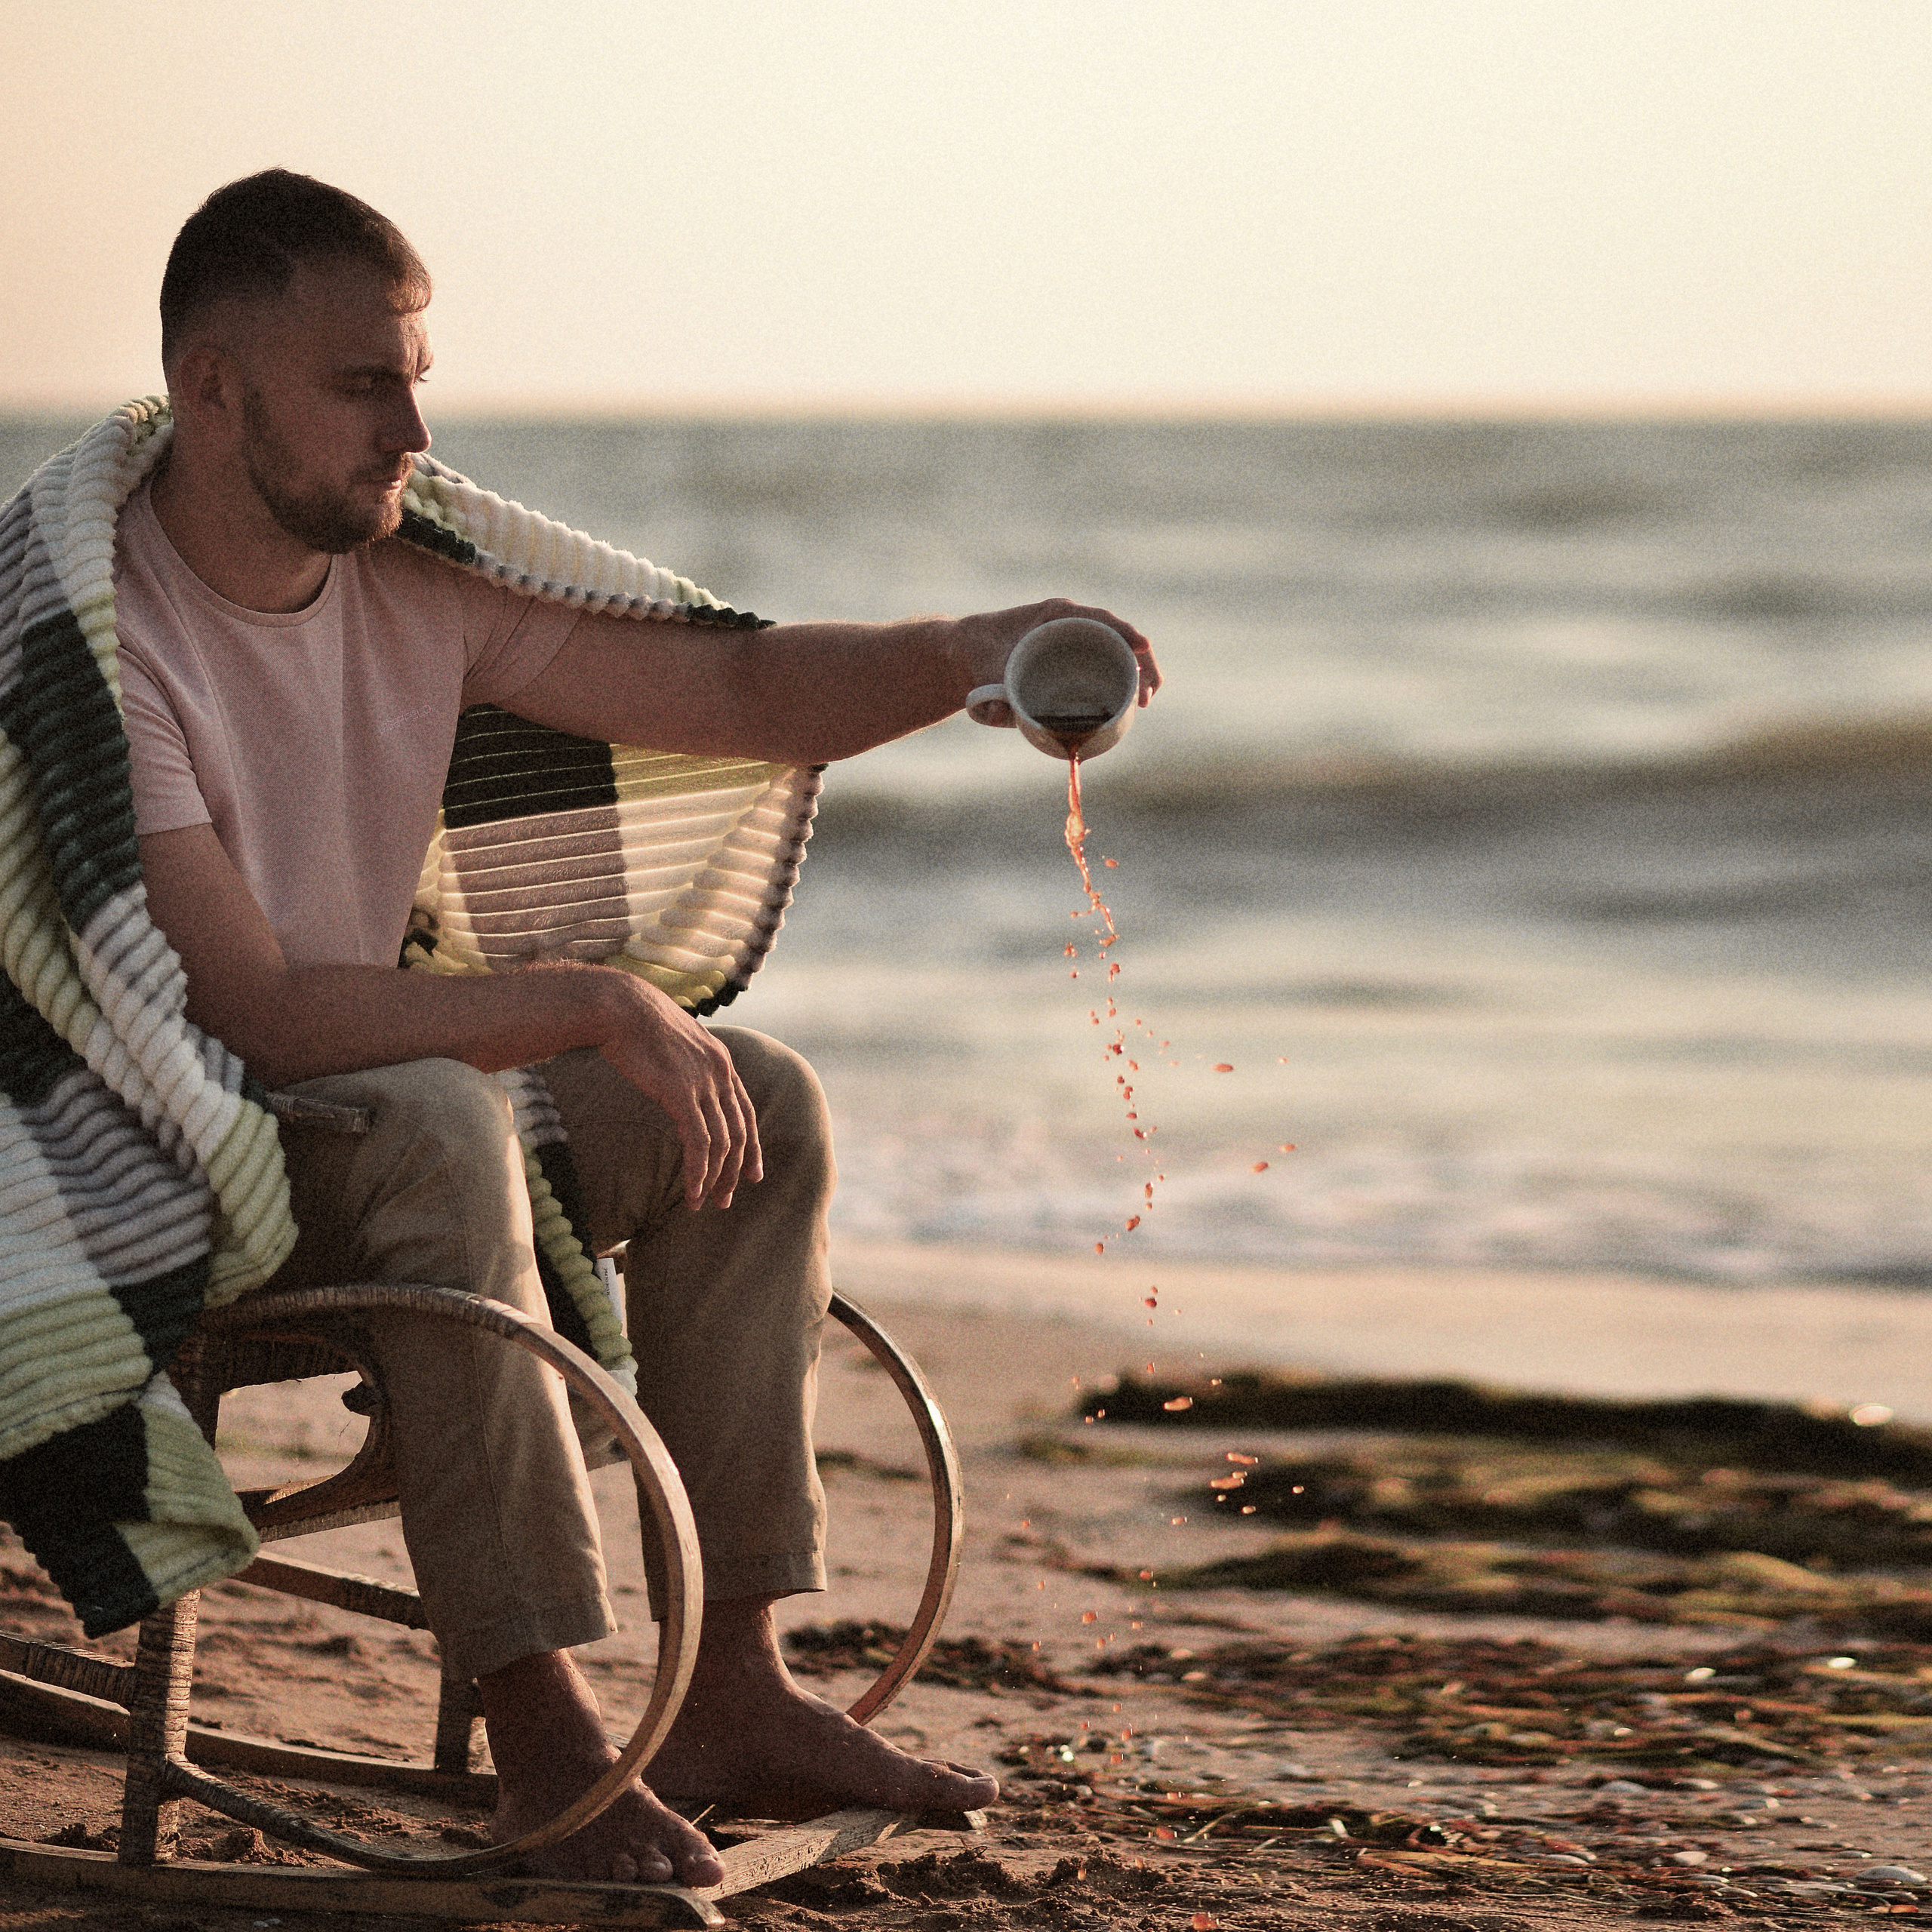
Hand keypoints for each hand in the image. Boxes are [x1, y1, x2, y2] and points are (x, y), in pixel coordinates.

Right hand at [595, 978, 762, 1209]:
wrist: (618, 1005)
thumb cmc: (634, 1021)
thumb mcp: (672, 1042)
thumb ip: (683, 1065)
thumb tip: (675, 1084)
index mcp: (721, 1060)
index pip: (746, 1112)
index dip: (752, 1146)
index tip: (753, 1173)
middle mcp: (720, 1072)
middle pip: (739, 1133)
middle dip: (735, 1171)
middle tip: (725, 1201)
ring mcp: (704, 1082)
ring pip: (722, 1143)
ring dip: (714, 1178)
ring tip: (702, 1203)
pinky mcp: (682, 1093)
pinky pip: (699, 1142)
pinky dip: (699, 1171)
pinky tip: (693, 1190)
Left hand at [953, 598, 1159, 721]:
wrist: (968, 654)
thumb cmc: (977, 655)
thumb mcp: (982, 670)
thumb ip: (990, 690)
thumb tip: (1000, 713)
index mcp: (1053, 615)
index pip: (1098, 618)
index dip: (1124, 631)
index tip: (1142, 647)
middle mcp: (1069, 624)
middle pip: (1118, 636)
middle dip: (1141, 661)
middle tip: (1147, 695)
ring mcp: (1075, 641)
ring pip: (1117, 651)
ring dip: (1138, 673)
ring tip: (1144, 703)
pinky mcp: (1075, 659)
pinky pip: (1106, 664)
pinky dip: (1123, 680)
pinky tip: (1132, 703)